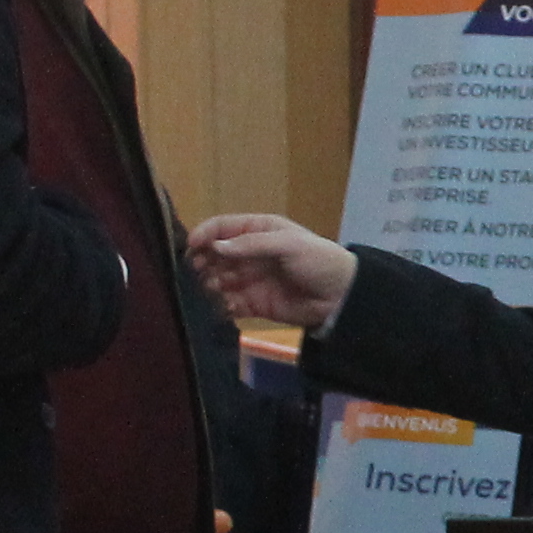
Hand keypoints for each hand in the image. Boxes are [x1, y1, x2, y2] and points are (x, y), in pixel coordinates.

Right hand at [186, 212, 357, 330]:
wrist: (341, 298)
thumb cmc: (318, 261)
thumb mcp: (288, 244)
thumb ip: (251, 245)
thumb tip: (215, 246)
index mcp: (258, 230)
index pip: (222, 227)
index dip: (204, 234)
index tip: (190, 246)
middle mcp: (249, 253)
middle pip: (214, 254)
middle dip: (203, 261)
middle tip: (198, 270)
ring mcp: (249, 279)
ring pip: (217, 279)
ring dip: (210, 284)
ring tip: (214, 288)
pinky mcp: (252, 303)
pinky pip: (228, 304)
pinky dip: (221, 305)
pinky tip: (224, 306)